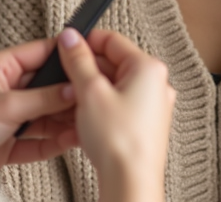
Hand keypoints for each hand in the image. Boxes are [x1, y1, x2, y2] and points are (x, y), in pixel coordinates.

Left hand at [0, 38, 78, 171]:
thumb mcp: (7, 106)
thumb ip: (43, 98)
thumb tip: (73, 89)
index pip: (37, 53)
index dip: (62, 55)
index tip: (86, 56)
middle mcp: (4, 88)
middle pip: (45, 86)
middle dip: (67, 95)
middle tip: (91, 98)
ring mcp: (8, 115)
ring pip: (44, 114)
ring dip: (63, 121)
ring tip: (85, 124)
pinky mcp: (9, 140)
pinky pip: (38, 138)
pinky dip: (53, 141)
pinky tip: (70, 141)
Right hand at [57, 28, 174, 201]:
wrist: (130, 183)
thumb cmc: (120, 142)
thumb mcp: (90, 91)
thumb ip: (78, 60)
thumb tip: (70, 38)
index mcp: (149, 68)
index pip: (112, 40)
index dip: (85, 41)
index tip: (66, 46)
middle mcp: (156, 84)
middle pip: (113, 62)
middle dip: (86, 68)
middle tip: (64, 76)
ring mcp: (151, 106)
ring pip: (113, 85)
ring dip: (90, 89)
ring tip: (73, 101)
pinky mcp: (143, 124)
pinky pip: (117, 104)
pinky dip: (99, 106)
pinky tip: (84, 117)